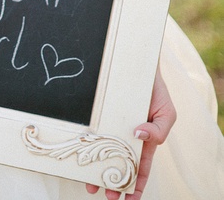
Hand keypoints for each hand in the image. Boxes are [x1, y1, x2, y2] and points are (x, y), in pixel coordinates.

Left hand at [85, 68, 175, 198]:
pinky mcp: (99, 113)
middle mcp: (125, 135)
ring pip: (102, 150)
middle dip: (114, 182)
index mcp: (144, 140)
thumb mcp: (167, 112)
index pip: (140, 169)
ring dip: (97, 168)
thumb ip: (159, 131)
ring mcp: (110, 124)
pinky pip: (92, 130)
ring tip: (90, 183)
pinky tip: (82, 152)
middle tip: (106, 195)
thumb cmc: (155, 90)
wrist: (138, 63)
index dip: (136, 186)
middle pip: (118, 164)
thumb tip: (139, 137)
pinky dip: (87, 142)